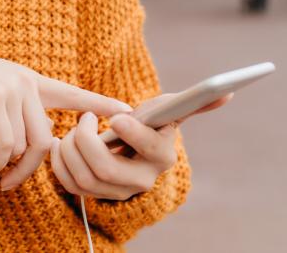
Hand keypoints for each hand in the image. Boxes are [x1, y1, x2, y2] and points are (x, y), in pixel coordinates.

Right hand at [0, 38, 130, 190]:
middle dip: (28, 170)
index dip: (101, 102)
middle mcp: (25, 82)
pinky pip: (6, 143)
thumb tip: (20, 148)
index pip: (72, 93)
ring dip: (5, 168)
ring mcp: (11, 87)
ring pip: (27, 145)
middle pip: (46, 140)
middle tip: (6, 183)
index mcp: (28, 80)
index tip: (129, 109)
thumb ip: (10, 111)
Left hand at [49, 93, 232, 199]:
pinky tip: (63, 144)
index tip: (116, 116)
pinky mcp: (95, 195)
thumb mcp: (171, 109)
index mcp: (162, 156)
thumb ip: (197, 100)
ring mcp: (118, 191)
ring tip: (73, 129)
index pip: (149, 148)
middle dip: (86, 140)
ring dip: (70, 148)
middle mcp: (142, 180)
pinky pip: (69, 184)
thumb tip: (226, 91)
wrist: (132, 149)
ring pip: (83, 177)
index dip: (132, 133)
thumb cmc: (152, 123)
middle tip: (84, 118)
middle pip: (105, 169)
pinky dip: (59, 162)